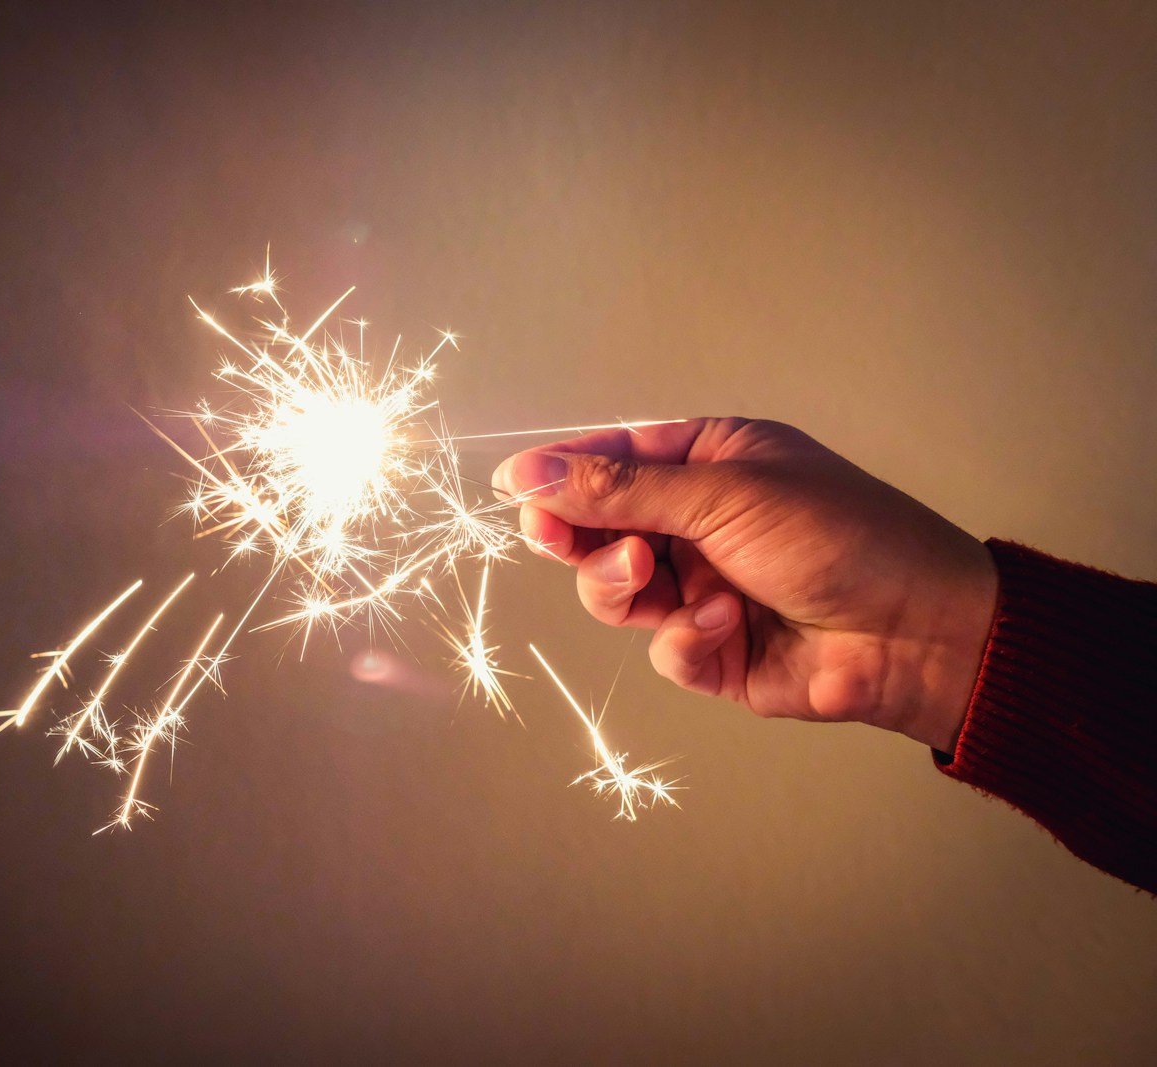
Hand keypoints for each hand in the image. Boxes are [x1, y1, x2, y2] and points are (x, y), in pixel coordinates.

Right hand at [491, 418, 997, 751]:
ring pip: (615, 593)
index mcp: (710, 462)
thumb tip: (534, 473)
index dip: (560, 473)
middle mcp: (701, 523)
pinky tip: (725, 625)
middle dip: (579, 534)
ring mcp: (703, 587)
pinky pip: (660, 646)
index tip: (512, 486)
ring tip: (653, 578)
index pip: (614, 459)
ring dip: (622, 586)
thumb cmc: (843, 537)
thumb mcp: (724, 495)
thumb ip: (622, 490)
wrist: (916, 634)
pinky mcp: (713, 650)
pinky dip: (683, 638)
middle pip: (599, 528)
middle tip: (556, 536)